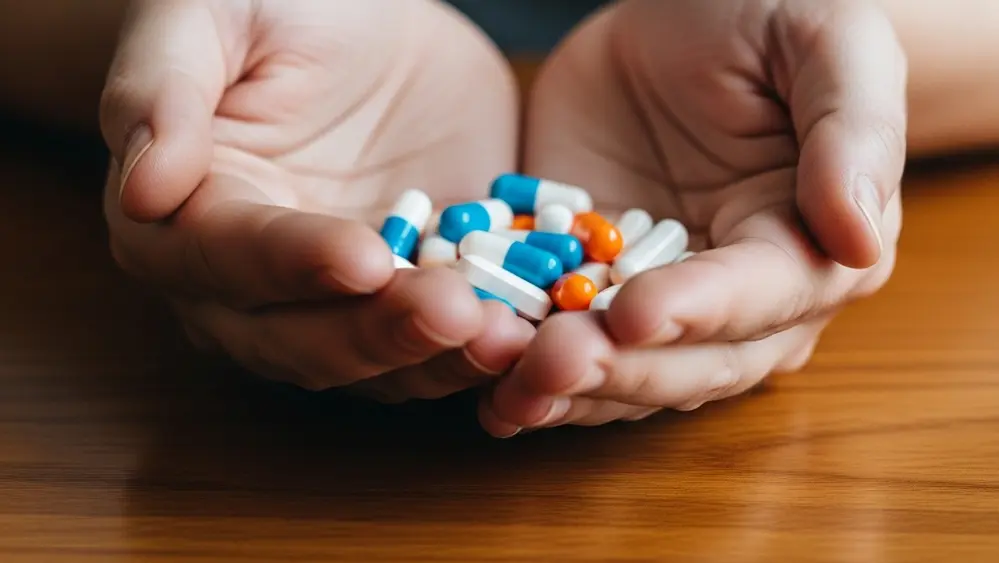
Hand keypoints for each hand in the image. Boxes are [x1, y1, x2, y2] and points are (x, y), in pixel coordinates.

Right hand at [101, 0, 533, 401]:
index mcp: (183, 219)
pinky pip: (439, 347)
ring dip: (440, 360)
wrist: (367, 25)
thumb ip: (162, 90)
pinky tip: (533, 336)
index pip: (228, 258)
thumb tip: (142, 186)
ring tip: (506, 336)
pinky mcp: (406, 304)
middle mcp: (250, 288)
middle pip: (301, 339)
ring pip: (375, 363)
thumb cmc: (276, 4)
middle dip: (378, 333)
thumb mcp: (210, 14)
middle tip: (453, 311)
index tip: (363, 257)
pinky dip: (483, 350)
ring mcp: (334, 305)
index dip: (293, 264)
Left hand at [481, 0, 904, 435]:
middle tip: (549, 362)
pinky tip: (481, 384)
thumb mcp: (828, 44)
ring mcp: (656, 300)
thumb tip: (860, 240)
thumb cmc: (766, 17)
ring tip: (504, 388)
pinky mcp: (589, 285)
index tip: (635, 314)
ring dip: (562, 388)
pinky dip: (520, 364)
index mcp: (808, 250)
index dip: (699, 312)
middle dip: (617, 369)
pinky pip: (557, 337)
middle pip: (686, 361)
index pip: (759, 297)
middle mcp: (737, 301)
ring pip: (620, 370)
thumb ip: (852, 134)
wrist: (680, 15)